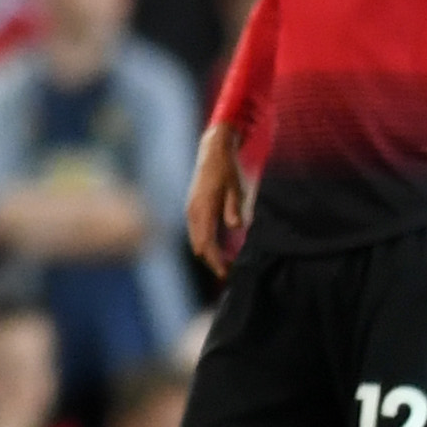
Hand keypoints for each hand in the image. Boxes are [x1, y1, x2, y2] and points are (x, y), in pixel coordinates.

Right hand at [185, 127, 252, 272]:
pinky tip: (216, 245)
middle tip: (227, 272)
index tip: (226, 274)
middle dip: (211, 260)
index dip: (215, 261)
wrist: (213, 151)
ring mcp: (191, 209)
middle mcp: (192, 212)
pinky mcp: (193, 207)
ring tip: (223, 262)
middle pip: (198, 245)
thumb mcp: (236, 188)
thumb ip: (234, 208)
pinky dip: (205, 241)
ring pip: (196, 238)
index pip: (206, 244)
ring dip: (208, 251)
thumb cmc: (227, 170)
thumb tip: (235, 227)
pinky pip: (196, 230)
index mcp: (202, 210)